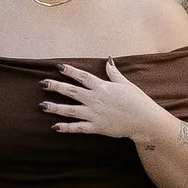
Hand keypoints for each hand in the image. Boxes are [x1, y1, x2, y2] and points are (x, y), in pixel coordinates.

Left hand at [43, 60, 159, 144]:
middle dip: (56, 87)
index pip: (82, 76)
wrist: (145, 120)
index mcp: (102, 87)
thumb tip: (108, 59)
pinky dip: (66, 127)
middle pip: (71, 91)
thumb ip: (114, 73)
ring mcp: (94, 114)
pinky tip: (55, 127)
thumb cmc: (137, 101)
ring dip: (55, 107)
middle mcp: (95, 99)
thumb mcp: (126, 84)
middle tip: (42, 83)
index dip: (70, 71)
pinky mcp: (96, 127)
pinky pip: (78, 127)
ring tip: (42, 105)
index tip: (58, 67)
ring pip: (71, 110)